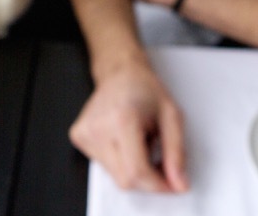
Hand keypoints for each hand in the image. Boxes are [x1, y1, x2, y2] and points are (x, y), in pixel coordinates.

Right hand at [69, 55, 188, 192]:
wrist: (120, 73)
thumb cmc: (144, 89)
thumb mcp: (172, 116)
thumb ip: (177, 153)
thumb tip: (178, 183)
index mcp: (122, 119)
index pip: (137, 171)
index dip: (158, 184)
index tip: (171, 183)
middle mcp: (98, 128)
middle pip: (125, 180)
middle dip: (147, 178)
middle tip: (158, 160)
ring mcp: (85, 134)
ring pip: (115, 176)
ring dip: (133, 168)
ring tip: (139, 142)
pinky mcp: (78, 138)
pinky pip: (104, 166)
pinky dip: (120, 161)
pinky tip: (124, 141)